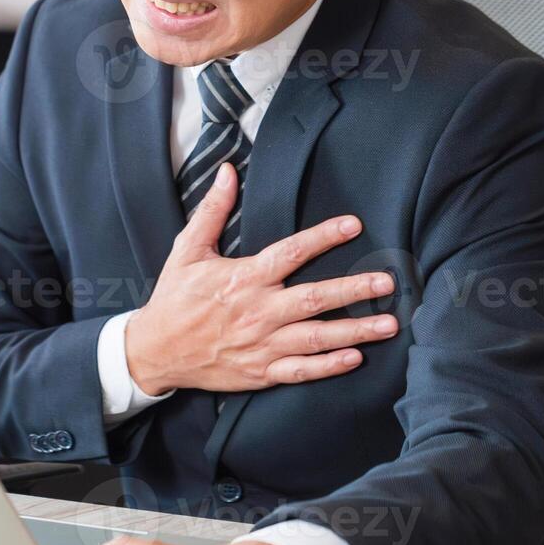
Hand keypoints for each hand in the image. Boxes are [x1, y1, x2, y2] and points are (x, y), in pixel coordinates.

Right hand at [125, 162, 397, 394]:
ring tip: (389, 324)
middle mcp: (258, 311)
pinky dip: (328, 366)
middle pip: (315, 299)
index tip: (353, 224)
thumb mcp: (187, 250)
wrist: (154, 350)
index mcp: (244, 278)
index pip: (291, 253)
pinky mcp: (261, 372)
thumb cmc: (174, 298)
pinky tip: (355, 358)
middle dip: (354, 289)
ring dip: (355, 331)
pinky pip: (301, 371)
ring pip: (317, 338)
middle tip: (387, 282)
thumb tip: (227, 172)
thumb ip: (212, 211)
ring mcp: (262, 345)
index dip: (323, 237)